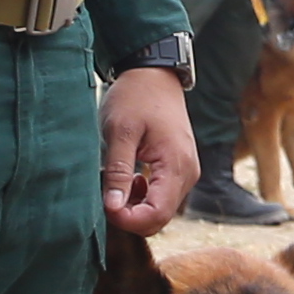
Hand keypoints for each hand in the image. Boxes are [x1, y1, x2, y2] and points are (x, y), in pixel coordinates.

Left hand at [99, 65, 196, 233]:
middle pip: (160, 218)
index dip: (128, 220)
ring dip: (136, 208)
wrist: (153, 74)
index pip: (156, 215)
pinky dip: (144, 198)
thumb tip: (113, 207)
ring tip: (117, 184)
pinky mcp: (180, 168)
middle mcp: (188, 173)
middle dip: (130, 217)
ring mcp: (187, 171)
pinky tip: (130, 180)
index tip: (105, 206)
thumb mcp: (119, 132)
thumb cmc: (135, 97)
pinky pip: (164, 197)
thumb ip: (118, 172)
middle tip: (106, 197)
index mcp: (176, 165)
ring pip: (161, 210)